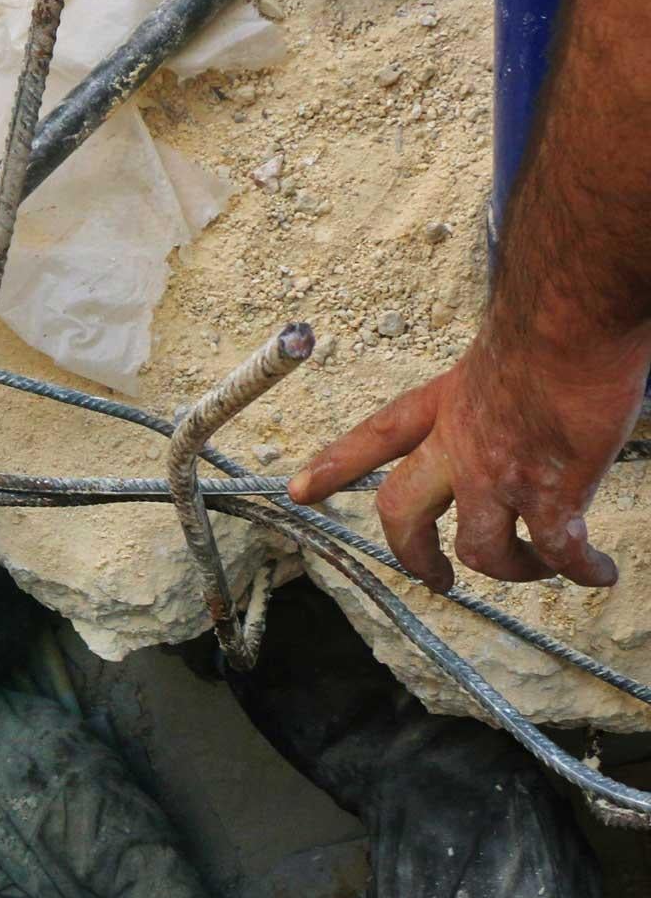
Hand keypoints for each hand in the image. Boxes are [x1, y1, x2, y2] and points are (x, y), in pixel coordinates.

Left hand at [289, 331, 645, 590]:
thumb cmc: (549, 321)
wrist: (570, 319)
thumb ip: (495, 392)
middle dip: (413, 554)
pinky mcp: (548, 496)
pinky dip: (579, 569)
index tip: (300, 491)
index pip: (375, 438)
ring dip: (512, 569)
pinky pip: (557, 552)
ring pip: (483, 551)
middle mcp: (455, 448)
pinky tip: (597, 572)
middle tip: (434, 577)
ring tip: (535, 568)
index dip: (333, 467)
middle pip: (404, 513)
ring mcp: (495, 477)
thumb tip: (522, 404)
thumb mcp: (498, 353)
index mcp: (441, 406)